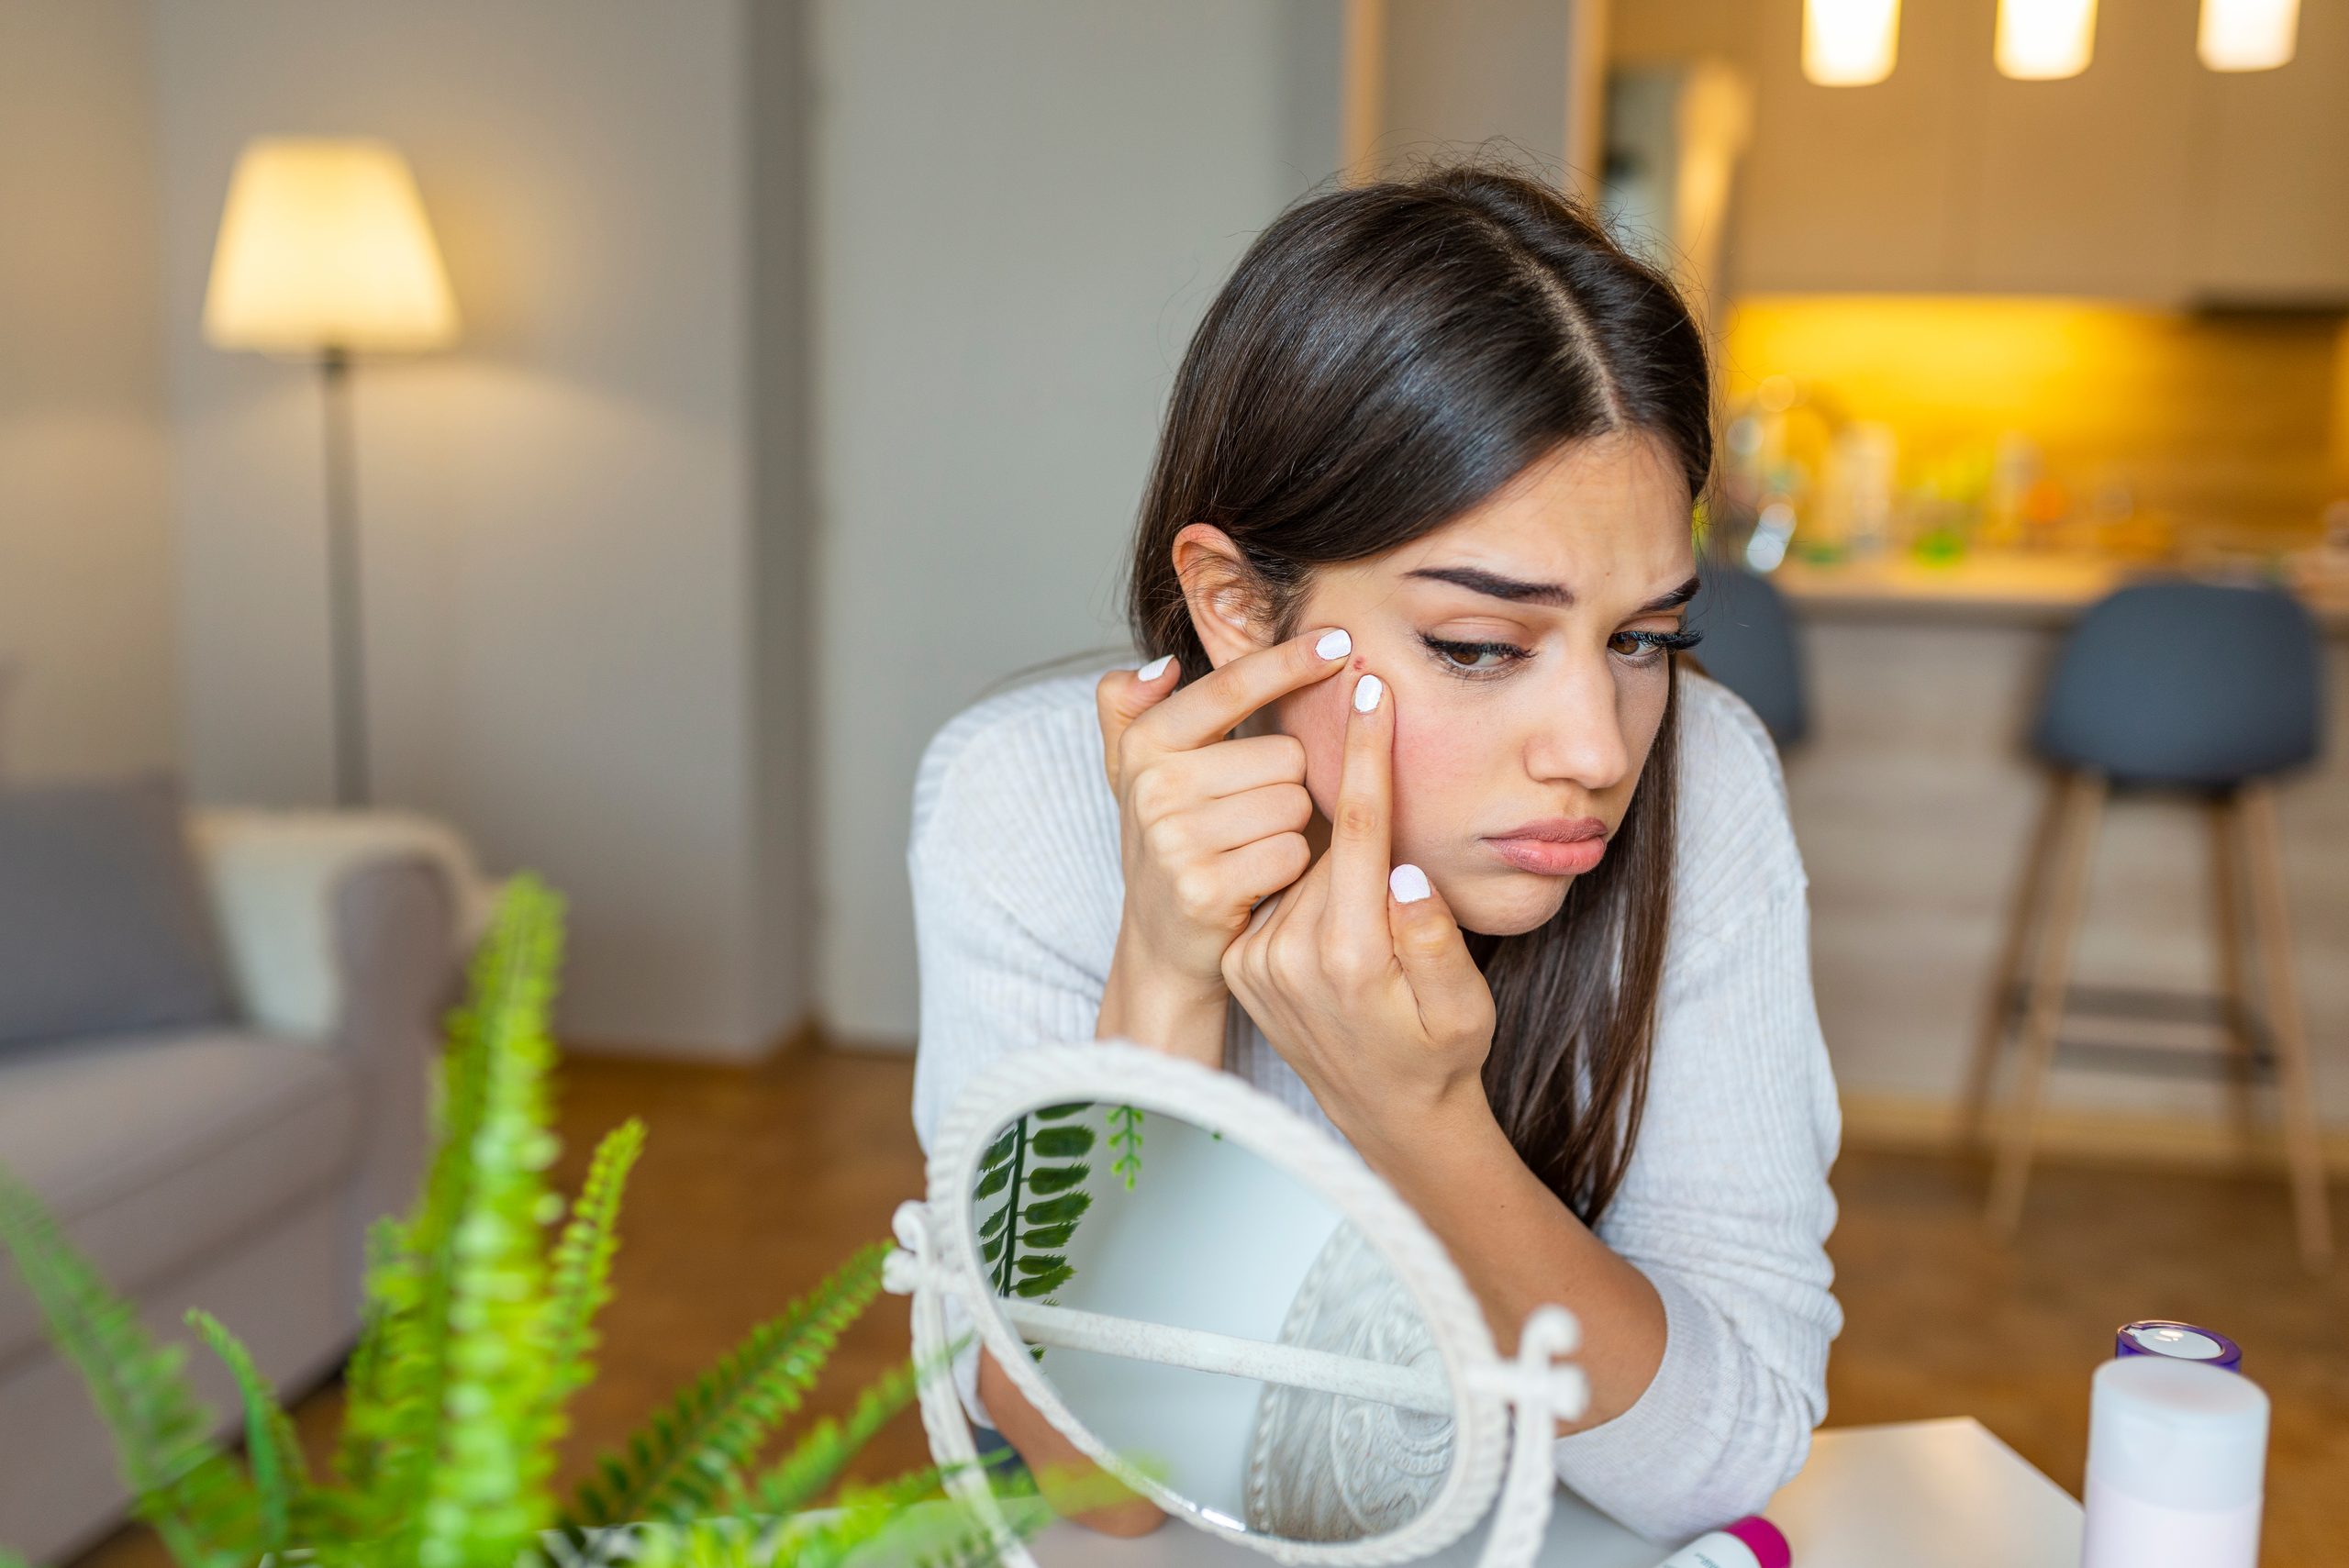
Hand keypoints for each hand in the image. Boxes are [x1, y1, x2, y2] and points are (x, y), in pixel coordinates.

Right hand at [1091, 630, 1353, 1057]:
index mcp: (1145, 743)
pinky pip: (1291, 852)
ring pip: (1294, 803)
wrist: (1162, 941)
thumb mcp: (1137, 770)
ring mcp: (1175, 840)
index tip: (1339, 640)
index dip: (1288, 661)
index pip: (1229, 687)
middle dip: (1288, 783)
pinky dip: (1291, 867)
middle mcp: (1153, 787)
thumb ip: (1130, 707)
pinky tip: (1262, 879)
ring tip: (1255, 846)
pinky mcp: (1205, 888)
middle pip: (1284, 755)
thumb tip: (1162, 666)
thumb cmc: (1172, 839)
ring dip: (1292, 827)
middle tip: (1253, 815)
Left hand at [1218, 669, 1497, 1153]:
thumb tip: (1406, 869)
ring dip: (1333, 854)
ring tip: (1369, 905)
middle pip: (1327, 839)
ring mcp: (1256, 959)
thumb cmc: (1440, 1056)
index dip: (1367, 751)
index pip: (1360, 828)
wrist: (1385, 1116)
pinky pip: (1278, 892)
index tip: (1368, 686)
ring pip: (1300, 862)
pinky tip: (1336, 911)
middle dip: (1356, 809)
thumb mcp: (1463, 1009)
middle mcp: (1288, 953)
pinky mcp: (1240, 963)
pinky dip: (1307, 881)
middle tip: (1386, 827)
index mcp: (1348, 954)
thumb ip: (1436, 939)